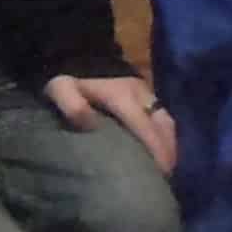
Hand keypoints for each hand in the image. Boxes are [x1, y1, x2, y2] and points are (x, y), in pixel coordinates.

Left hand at [48, 70, 178, 177]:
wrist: (77, 53)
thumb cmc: (71, 79)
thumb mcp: (62, 89)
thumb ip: (73, 106)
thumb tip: (90, 126)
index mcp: (122, 97)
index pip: (145, 127)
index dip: (156, 151)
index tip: (160, 174)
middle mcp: (141, 95)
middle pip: (164, 125)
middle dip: (168, 151)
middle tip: (164, 177)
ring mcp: (146, 93)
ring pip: (167, 121)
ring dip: (169, 144)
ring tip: (165, 168)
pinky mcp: (146, 94)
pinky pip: (162, 117)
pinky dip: (165, 135)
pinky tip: (161, 151)